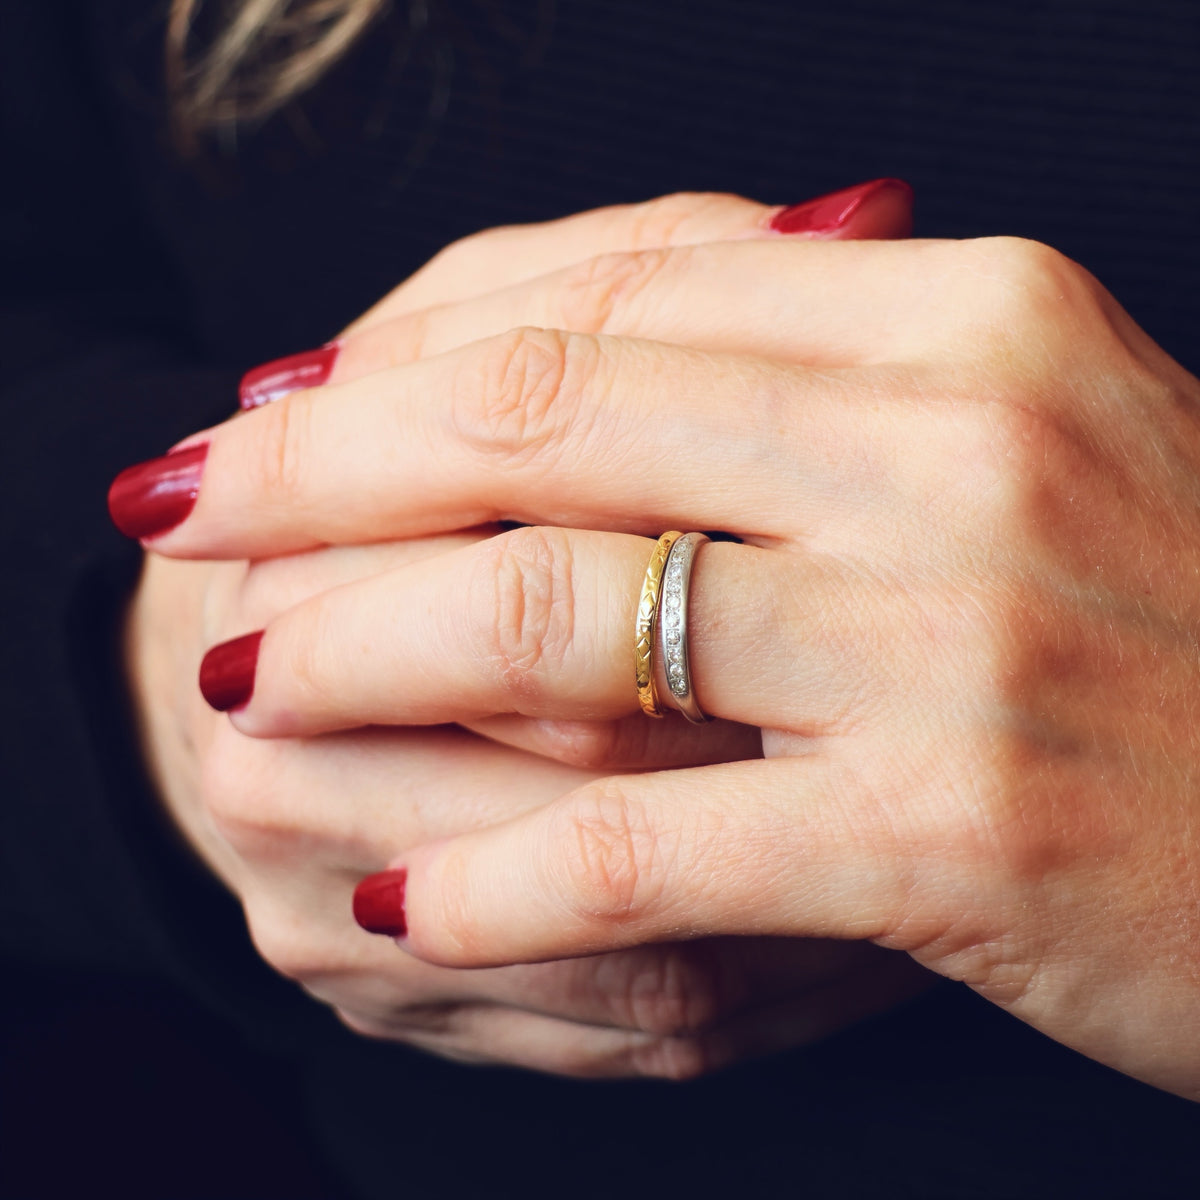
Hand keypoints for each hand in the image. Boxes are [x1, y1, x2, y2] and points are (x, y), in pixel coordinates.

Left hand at [139, 232, 1199, 1097]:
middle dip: (324, 472)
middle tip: (189, 508)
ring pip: (563, 622)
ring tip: (242, 689)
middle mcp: (960, 447)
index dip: (403, 362)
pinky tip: (400, 895)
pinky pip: (649, 840)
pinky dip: (500, 875)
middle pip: (548, 427)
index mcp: (968, 320)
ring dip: (362, 657)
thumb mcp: (1013, 438)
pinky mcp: (954, 835)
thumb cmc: (1174, 622)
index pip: (606, 309)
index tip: (270, 410)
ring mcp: (958, 641)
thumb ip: (809, 382)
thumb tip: (566, 363)